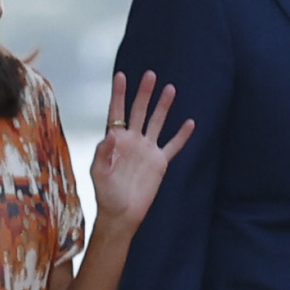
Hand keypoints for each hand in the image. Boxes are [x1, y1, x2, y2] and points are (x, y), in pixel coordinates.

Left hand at [93, 71, 194, 227]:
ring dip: (163, 106)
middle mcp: (133, 140)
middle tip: (150, 75)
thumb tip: (111, 134)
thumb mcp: (99, 173)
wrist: (122, 213)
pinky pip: (173, 146)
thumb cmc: (106, 194)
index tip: (121, 76)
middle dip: (144, 93)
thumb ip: (103, 153)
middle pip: (139, 111)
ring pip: (157, 122)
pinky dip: (182, 135)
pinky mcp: (160, 162)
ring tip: (170, 88)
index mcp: (116, 141)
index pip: (117, 112)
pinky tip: (190, 122)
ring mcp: (147, 150)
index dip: (119, 94)